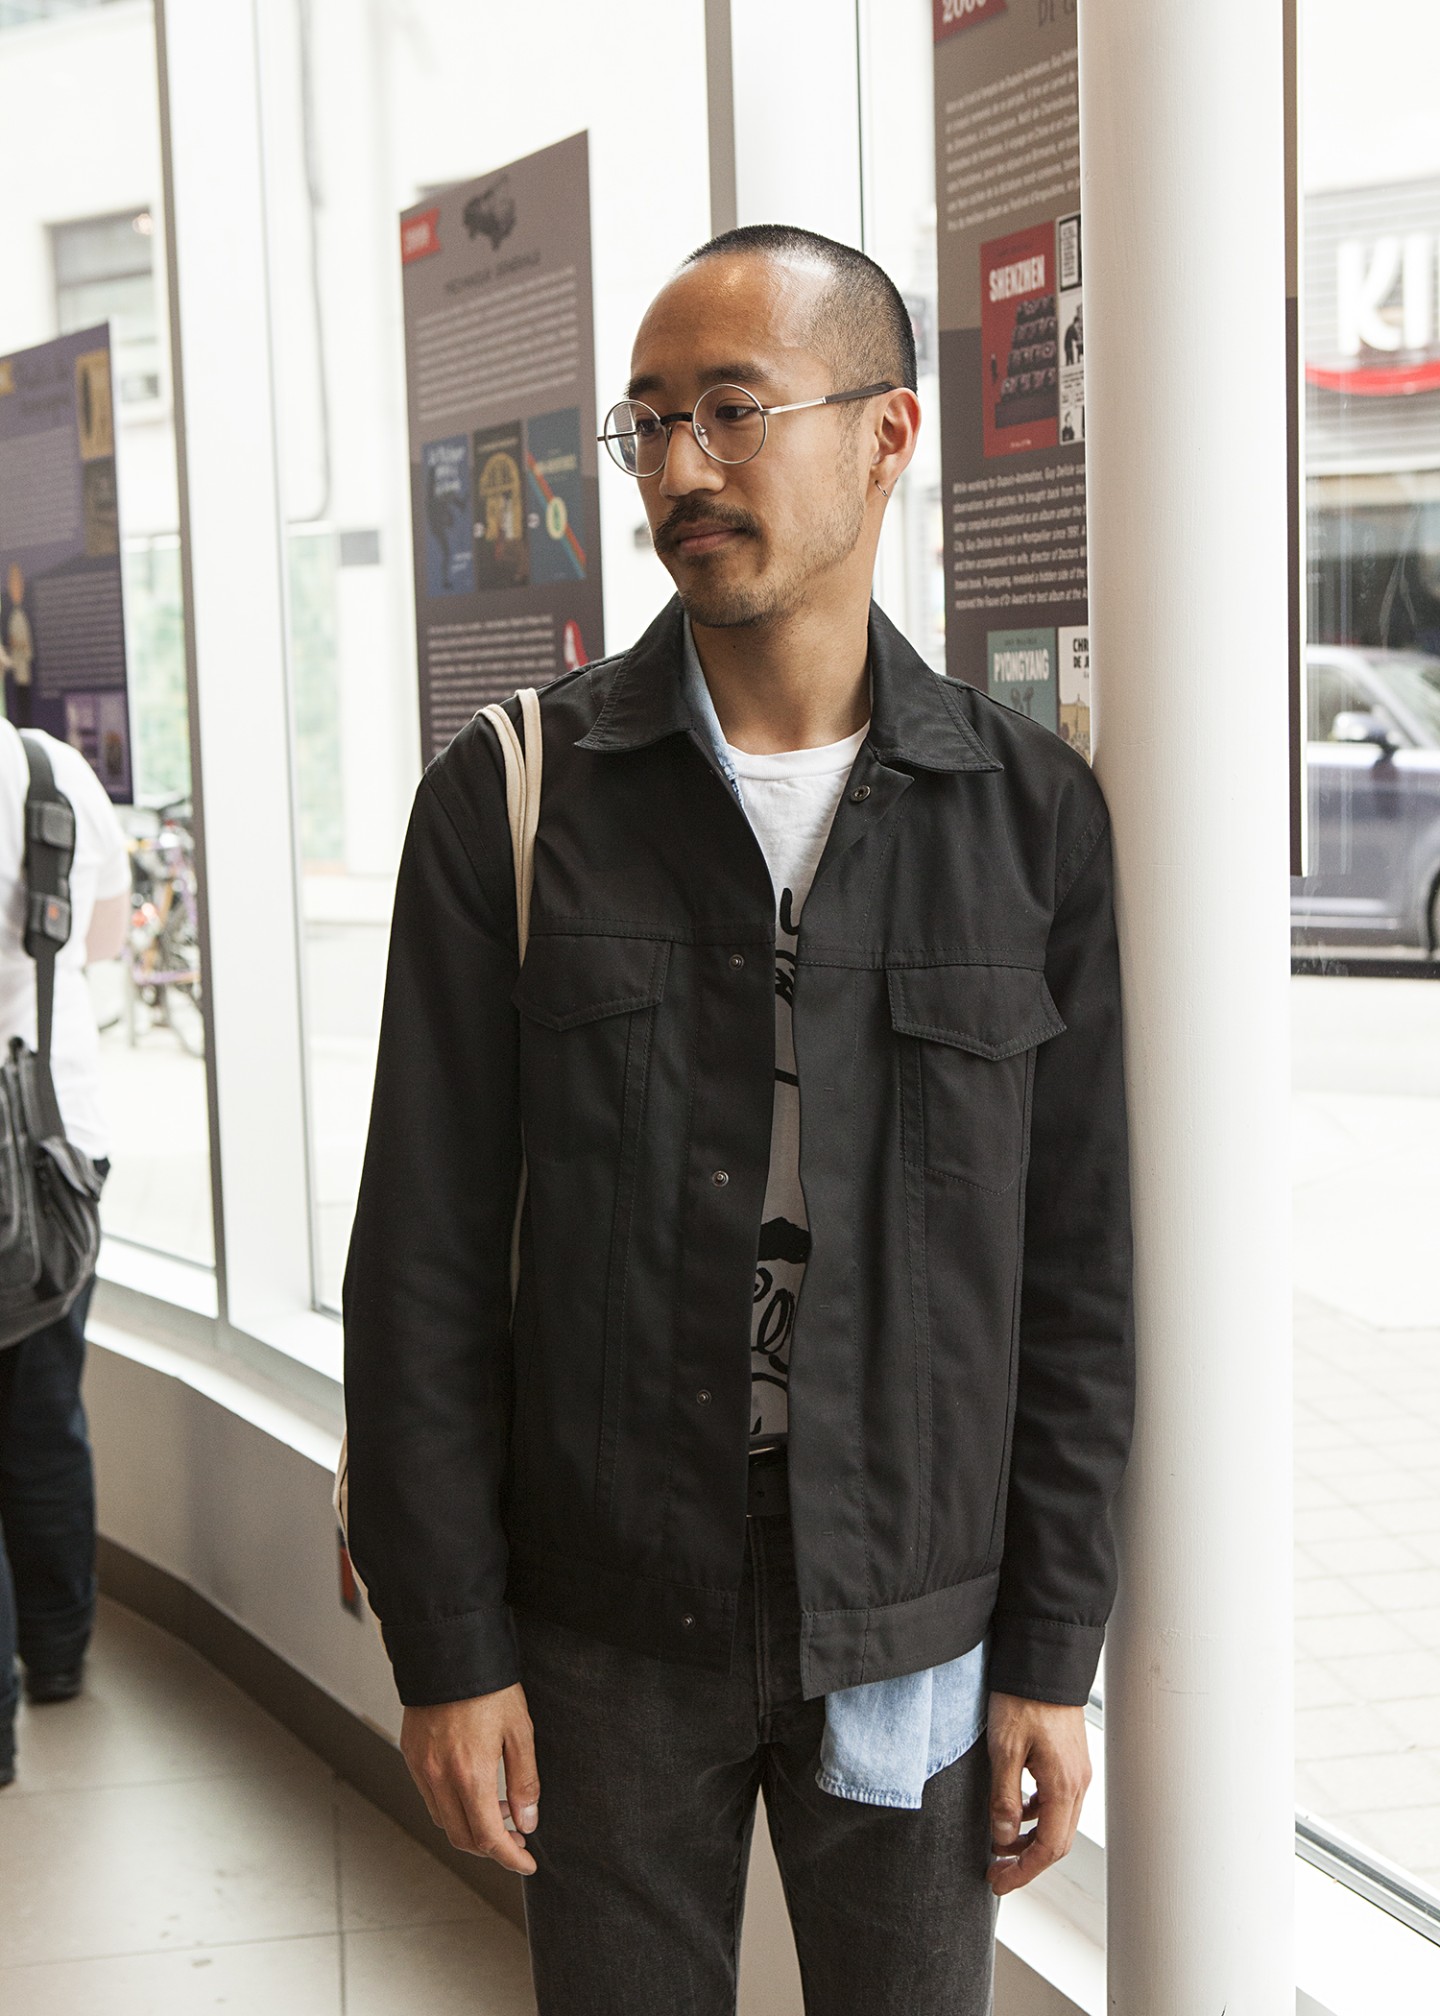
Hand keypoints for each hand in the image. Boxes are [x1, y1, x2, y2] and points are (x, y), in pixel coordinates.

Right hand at [400, 1683, 539, 1874]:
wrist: (449, 1650)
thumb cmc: (489, 1686)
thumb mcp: (520, 1730)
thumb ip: (524, 1781)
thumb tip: (528, 1821)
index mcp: (470, 1774)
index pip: (488, 1837)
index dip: (510, 1858)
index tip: (527, 1862)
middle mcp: (439, 1777)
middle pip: (463, 1838)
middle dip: (492, 1847)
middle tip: (516, 1837)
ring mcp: (421, 1767)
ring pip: (443, 1820)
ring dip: (471, 1827)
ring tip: (498, 1809)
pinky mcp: (411, 1754)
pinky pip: (429, 1797)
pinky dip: (451, 1807)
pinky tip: (472, 1789)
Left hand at [985, 1691, 1090, 1895]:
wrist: (1044, 1660)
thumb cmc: (1023, 1699)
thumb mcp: (1004, 1750)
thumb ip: (1004, 1798)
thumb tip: (1003, 1837)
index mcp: (1063, 1786)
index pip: (1048, 1848)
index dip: (1023, 1871)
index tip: (998, 1882)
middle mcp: (1077, 1783)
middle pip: (1058, 1842)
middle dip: (1027, 1863)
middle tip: (996, 1872)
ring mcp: (1077, 1771)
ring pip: (1058, 1823)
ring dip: (1031, 1840)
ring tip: (1000, 1844)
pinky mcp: (1070, 1760)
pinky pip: (1058, 1802)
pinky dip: (1037, 1816)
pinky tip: (1014, 1810)